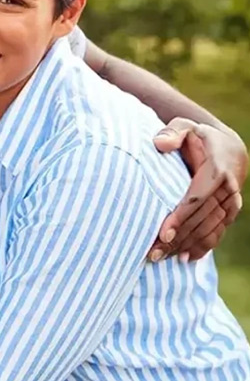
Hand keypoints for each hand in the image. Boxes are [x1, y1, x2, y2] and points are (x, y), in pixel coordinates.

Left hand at [149, 118, 246, 260]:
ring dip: (187, 246)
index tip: (162, 233)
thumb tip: (159, 143)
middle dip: (177, 238)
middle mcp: (228, 190)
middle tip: (153, 254)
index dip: (179, 218)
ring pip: (210, 229)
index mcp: (216, 171)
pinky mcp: (230, 212)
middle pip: (200, 219)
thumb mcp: (185, 126)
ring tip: (163, 259)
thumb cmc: (198, 137)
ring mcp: (231, 203)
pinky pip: (218, 232)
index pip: (195, 199)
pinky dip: (204, 246)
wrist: (227, 148)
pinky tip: (187, 258)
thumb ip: (173, 132)